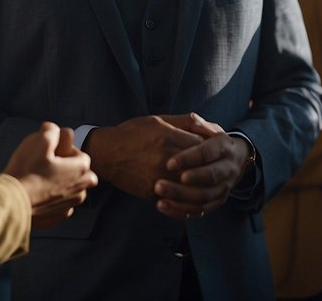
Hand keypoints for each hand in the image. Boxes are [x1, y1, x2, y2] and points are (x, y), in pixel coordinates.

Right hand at [4, 123, 97, 228]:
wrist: (11, 202)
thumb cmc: (27, 170)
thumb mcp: (40, 141)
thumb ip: (52, 131)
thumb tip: (53, 129)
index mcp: (80, 170)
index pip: (82, 156)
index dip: (66, 151)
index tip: (51, 153)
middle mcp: (80, 191)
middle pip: (81, 176)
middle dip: (70, 170)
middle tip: (50, 167)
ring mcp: (69, 207)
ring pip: (73, 192)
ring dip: (63, 186)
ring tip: (43, 181)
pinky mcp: (57, 219)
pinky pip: (60, 206)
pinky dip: (53, 201)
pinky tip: (38, 196)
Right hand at [82, 115, 203, 200]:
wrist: (107, 154)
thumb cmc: (132, 133)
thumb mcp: (157, 120)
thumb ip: (182, 121)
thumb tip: (203, 124)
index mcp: (169, 137)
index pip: (202, 146)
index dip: (210, 149)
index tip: (214, 151)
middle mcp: (166, 158)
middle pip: (199, 167)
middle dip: (209, 168)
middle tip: (215, 168)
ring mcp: (159, 177)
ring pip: (190, 187)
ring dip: (200, 186)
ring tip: (205, 184)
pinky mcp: (152, 192)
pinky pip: (176, 200)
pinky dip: (186, 200)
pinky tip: (191, 196)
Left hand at [152, 113, 248, 221]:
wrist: (233, 158)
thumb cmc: (210, 140)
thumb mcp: (205, 128)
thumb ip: (196, 123)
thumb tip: (193, 121)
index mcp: (225, 147)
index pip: (207, 152)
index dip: (189, 158)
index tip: (169, 163)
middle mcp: (229, 168)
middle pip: (209, 177)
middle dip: (185, 182)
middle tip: (159, 184)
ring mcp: (224, 187)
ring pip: (204, 198)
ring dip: (180, 199)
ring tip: (158, 196)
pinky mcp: (216, 202)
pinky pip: (200, 211)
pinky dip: (181, 211)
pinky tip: (162, 205)